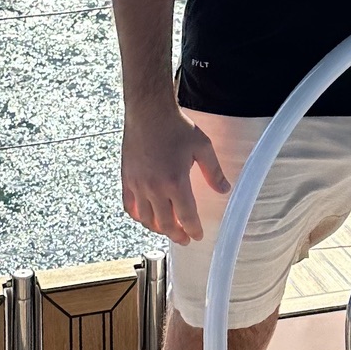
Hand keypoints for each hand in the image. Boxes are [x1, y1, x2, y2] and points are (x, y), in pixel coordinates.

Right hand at [121, 103, 229, 243]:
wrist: (148, 111)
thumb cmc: (175, 126)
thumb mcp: (202, 147)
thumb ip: (214, 171)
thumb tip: (224, 189)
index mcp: (176, 181)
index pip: (187, 217)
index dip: (193, 230)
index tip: (197, 235)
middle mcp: (155, 187)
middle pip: (166, 223)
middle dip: (177, 235)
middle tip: (184, 238)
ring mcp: (138, 185)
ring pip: (146, 219)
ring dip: (158, 229)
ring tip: (167, 230)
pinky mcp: (127, 179)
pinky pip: (130, 206)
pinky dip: (138, 216)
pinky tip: (146, 217)